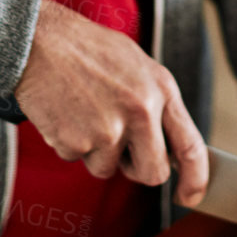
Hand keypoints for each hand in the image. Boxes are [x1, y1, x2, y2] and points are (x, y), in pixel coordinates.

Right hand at [14, 0, 208, 205]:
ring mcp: (108, 129)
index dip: (195, 179)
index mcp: (161, 89)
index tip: (190, 196)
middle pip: (152, 172)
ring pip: (107, 168)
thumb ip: (155, 103)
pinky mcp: (76, 142)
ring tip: (83, 111)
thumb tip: (168, 145)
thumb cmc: (87, 48)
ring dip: (95, 151)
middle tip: (120, 150)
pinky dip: (69, 142)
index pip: (191, 146)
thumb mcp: (137, 65)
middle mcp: (140, 111)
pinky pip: (77, 158)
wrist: (40, 40)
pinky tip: (64, 111)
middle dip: (136, 169)